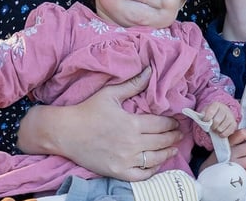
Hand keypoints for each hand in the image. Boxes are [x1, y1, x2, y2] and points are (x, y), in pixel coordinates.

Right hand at [16, 67, 182, 181]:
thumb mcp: (110, 94)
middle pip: (162, 141)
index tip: (176, 121)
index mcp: (132, 123)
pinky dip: (152, 170)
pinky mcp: (118, 171)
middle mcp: (131, 143)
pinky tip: (156, 163)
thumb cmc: (88, 111)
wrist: (66, 133)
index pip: (161, 124)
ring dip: (168, 153)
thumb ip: (133, 84)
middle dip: (174, 137)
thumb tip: (149, 70)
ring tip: (173, 148)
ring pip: (155, 158)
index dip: (171, 123)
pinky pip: (142, 174)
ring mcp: (125, 159)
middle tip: (179, 133)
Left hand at [202, 101, 236, 137]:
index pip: (211, 112)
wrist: (222, 113)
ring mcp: (231, 116)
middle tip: (210, 127)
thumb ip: (203, 114)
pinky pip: (228, 132)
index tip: (205, 122)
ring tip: (215, 129)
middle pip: (217, 121)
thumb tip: (202, 118)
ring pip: (221, 128)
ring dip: (216, 131)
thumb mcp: (206, 111)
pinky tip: (220, 132)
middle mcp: (225, 109)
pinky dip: (222, 134)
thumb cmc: (212, 113)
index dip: (206, 118)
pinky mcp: (234, 124)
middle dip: (212, 126)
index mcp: (216, 105)